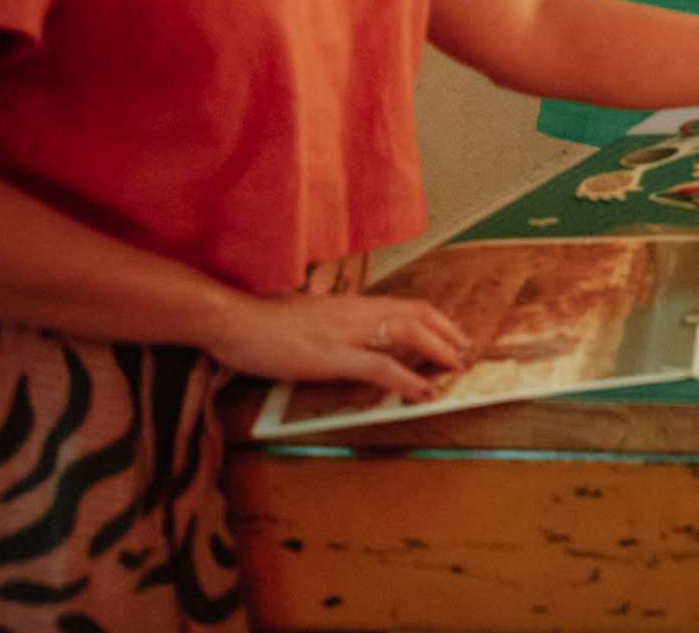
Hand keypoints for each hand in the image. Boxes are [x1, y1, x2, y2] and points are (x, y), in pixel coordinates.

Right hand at [205, 288, 473, 399]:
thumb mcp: (309, 320)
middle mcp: (355, 313)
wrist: (231, 318)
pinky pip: (379, 367)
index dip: (436, 320)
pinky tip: (422, 393)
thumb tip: (355, 345)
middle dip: (448, 334)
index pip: (406, 306)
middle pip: (417, 315)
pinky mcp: (330, 357)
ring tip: (456, 370)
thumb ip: (336, 328)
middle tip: (467, 353)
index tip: (454, 333)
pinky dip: (407, 380)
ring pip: (407, 334)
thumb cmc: (263, 322)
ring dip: (438, 352)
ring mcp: (345, 333)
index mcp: (350, 305)